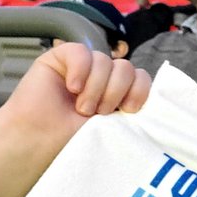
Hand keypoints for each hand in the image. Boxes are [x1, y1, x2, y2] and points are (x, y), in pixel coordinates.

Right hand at [0, 42, 150, 142]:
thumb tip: (159, 100)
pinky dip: (80, 70)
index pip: (142, 78)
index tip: (129, 110)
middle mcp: (102, 79)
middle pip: (126, 68)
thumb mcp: (113, 126)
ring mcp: (81, 67)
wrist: (37, 144)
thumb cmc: (72, 142)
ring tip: (81, 107)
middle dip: (116, 92)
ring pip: (105, 61)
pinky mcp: (59, 59)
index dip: (140, 91)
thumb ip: (131, 107)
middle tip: (98, 113)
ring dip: (96, 87)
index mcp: (118, 94)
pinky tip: (72, 87)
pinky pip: (81, 52)